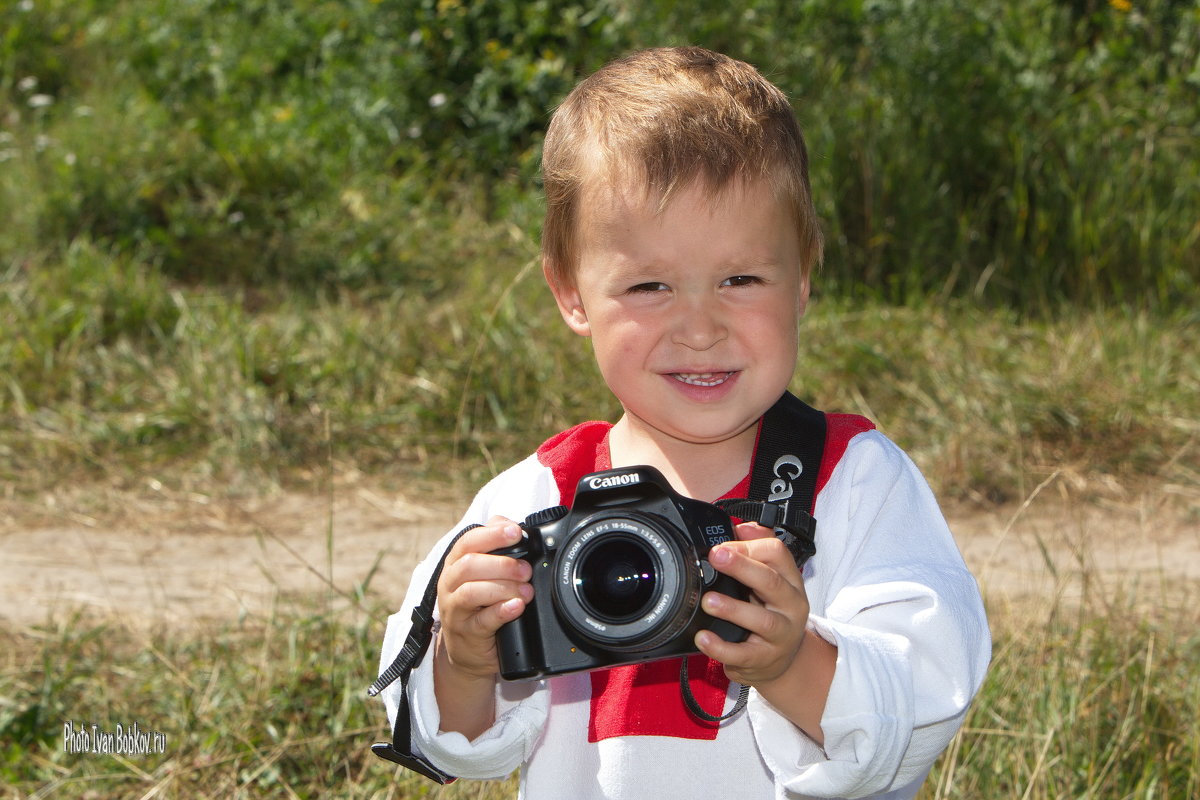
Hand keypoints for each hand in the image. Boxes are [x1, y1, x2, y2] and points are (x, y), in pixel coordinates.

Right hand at [435, 517, 534, 680]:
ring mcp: (454, 610)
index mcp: (455, 564)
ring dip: (504, 588)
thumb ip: (494, 546)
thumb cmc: (478, 604)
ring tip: (526, 591)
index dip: (492, 534)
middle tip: (525, 571)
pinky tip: (516, 606)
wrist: (467, 649)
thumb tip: (509, 524)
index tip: (516, 533)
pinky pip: (482, 621)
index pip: (468, 541)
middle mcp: (450, 584)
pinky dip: (501, 611)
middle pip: (469, 565)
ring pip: (472, 592)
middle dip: (502, 564)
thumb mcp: (483, 573)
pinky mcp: (466, 633)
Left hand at [694, 521, 809, 685]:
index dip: (748, 546)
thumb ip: (756, 552)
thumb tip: (740, 528)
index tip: (722, 546)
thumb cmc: (771, 613)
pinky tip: (704, 638)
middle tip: (716, 557)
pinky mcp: (765, 660)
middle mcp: (790, 606)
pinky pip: (744, 654)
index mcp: (790, 580)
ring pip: (761, 620)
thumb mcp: (770, 581)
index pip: (778, 553)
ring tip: (708, 601)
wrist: (783, 662)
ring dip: (733, 608)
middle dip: (743, 566)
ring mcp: (780, 635)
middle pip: (771, 582)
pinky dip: (722, 647)